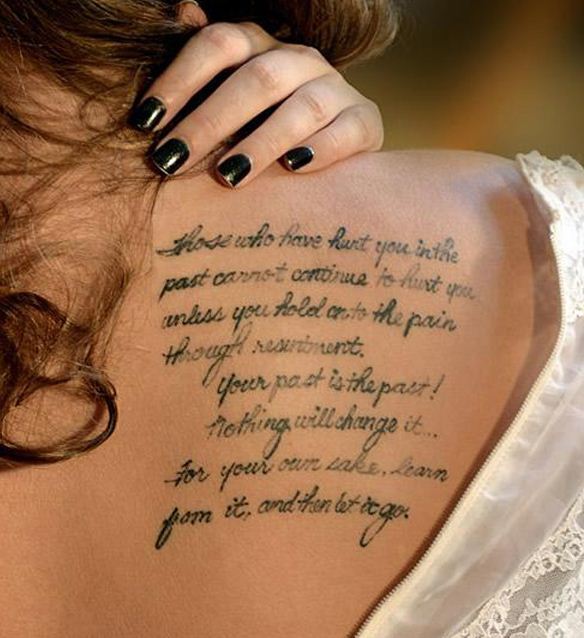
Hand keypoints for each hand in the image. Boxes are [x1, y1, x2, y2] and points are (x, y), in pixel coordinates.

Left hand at [129, 21, 383, 187]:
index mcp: (260, 45)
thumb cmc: (266, 123)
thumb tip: (182, 8)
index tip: (145, 124)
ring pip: (302, 107)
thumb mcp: (232, 93)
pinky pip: (347, 131)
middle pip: (255, 79)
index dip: (178, 80)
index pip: (217, 45)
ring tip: (228, 176)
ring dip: (261, 141)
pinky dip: (322, 149)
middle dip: (209, 122)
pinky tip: (294, 168)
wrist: (334, 143)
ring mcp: (336, 89)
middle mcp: (299, 59)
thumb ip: (206, 63)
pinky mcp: (365, 121)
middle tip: (172, 162)